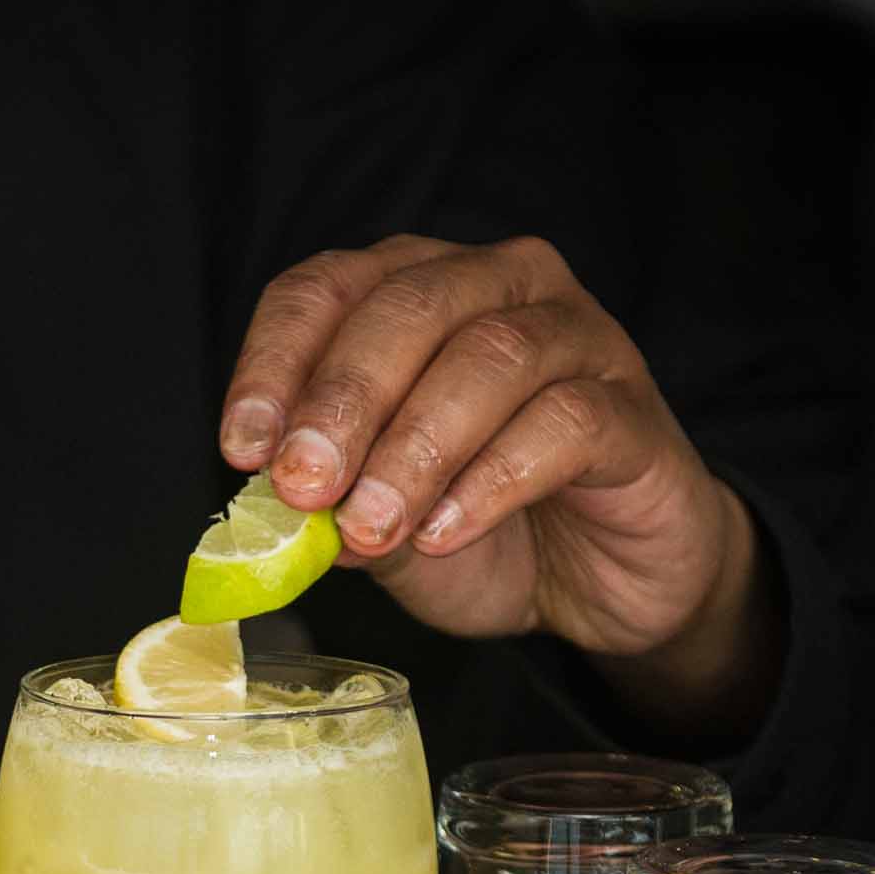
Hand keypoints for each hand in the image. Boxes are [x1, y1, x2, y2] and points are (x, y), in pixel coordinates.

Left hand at [217, 233, 779, 744]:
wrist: (594, 585)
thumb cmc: (476, 530)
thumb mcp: (375, 521)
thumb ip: (328, 501)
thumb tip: (272, 500)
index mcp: (414, 293)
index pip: (326, 289)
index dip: (275, 361)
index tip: (243, 448)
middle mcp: (497, 287)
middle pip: (409, 307)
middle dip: (343, 401)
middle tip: (305, 488)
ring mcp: (577, 338)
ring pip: (490, 356)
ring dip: (415, 448)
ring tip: (372, 526)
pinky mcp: (632, 410)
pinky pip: (565, 422)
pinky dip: (492, 481)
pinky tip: (446, 532)